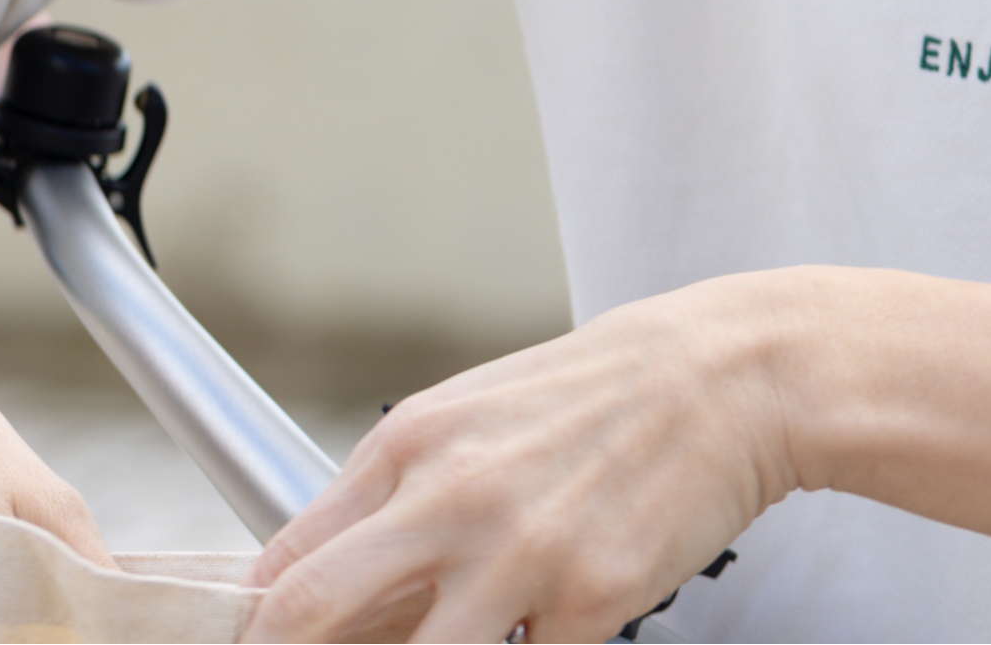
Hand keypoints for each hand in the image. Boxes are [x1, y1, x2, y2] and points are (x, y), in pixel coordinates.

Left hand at [244, 273, 796, 644]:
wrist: (732, 373)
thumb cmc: (609, 388)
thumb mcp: (483, 412)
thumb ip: (407, 489)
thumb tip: (344, 581)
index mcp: (414, 442)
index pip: (286, 564)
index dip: (259, 633)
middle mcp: (451, 498)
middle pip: (308, 620)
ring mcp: (519, 555)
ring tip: (464, 638)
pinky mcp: (590, 602)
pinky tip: (547, 626)